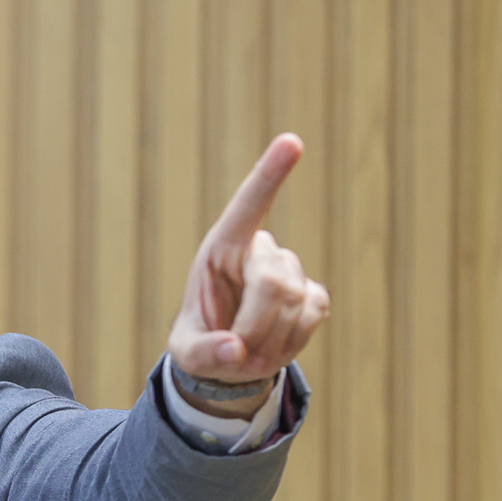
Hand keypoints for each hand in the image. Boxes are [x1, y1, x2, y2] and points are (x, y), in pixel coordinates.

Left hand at [168, 133, 330, 415]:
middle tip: (238, 354)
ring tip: (248, 353)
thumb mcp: (187, 354)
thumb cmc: (201, 343)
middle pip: (274, 280)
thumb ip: (204, 353)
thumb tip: (236, 352)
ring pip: (294, 300)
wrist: (230, 360)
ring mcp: (290, 270)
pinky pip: (313, 314)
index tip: (292, 140)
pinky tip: (273, 346)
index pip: (248, 206)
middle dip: (256, 324)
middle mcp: (259, 250)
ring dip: (270, 339)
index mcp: (221, 248)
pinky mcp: (313, 294)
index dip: (269, 175)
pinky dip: (291, 341)